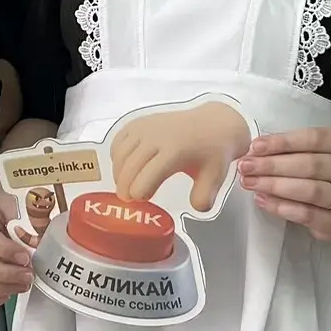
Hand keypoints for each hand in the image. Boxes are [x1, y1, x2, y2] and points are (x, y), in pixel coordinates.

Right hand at [111, 101, 251, 210]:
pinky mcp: (138, 122)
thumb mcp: (215, 176)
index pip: (148, 174)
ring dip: (119, 174)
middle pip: (130, 166)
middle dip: (125, 187)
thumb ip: (205, 196)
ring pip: (121, 154)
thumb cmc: (211, 152)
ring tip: (127, 186)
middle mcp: (156, 136)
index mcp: (175, 150)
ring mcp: (145, 127)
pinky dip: (116, 157)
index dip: (140, 191)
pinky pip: (118, 141)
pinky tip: (124, 167)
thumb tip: (195, 209)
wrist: (212, 123)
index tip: (142, 200)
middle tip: (129, 200)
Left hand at [238, 126, 330, 247]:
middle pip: (312, 165)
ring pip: (311, 190)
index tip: (255, 146)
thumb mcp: (325, 154)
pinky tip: (263, 200)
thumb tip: (256, 150)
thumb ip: (298, 150)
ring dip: (275, 185)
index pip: (316, 138)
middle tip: (246, 166)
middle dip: (274, 165)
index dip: (283, 142)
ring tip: (250, 182)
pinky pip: (308, 214)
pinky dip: (283, 207)